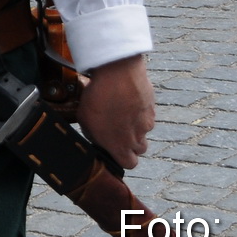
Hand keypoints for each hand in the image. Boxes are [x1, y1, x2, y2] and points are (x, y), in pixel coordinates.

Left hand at [78, 55, 154, 169]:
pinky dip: (139, 108)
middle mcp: (138, 137)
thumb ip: (94, 135)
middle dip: (131, 142)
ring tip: (120, 109)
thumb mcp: (85, 120)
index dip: (122, 158)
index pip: (130, 164)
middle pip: (140, 149)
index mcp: (121, 146)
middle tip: (118, 129)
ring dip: (135, 124)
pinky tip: (126, 97)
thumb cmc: (99, 97)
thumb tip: (97, 138)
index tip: (114, 149)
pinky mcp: (151, 106)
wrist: (117, 72)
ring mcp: (147, 121)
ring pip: (144, 129)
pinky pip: (146, 112)